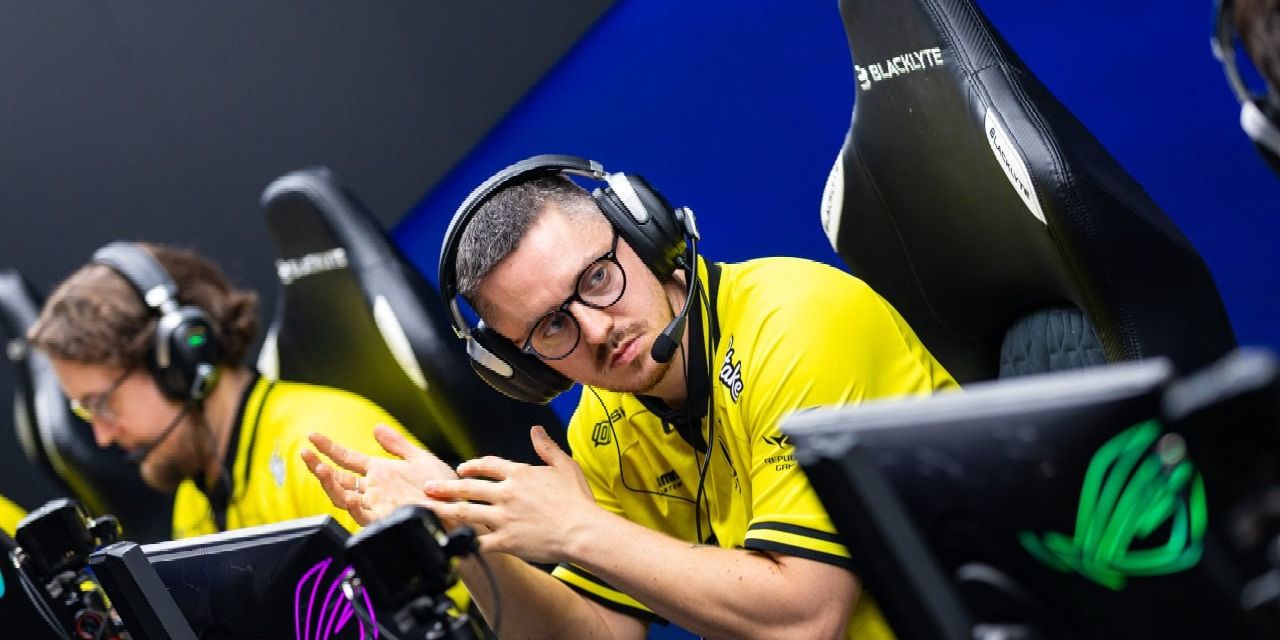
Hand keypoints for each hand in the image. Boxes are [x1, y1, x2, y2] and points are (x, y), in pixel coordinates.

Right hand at [301, 424, 455, 525]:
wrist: (458, 511)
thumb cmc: (442, 488)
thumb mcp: (420, 459)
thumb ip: (397, 445)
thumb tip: (375, 427)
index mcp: (380, 473)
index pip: (347, 458)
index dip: (329, 447)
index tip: (313, 435)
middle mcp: (374, 490)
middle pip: (338, 479)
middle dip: (319, 467)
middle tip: (305, 454)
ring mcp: (377, 505)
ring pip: (344, 498)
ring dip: (330, 485)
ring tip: (321, 469)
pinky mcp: (385, 520)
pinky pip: (364, 516)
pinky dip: (355, 507)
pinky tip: (348, 497)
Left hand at [422, 426, 601, 563]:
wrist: (583, 530)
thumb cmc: (578, 501)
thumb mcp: (565, 466)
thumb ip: (547, 447)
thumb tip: (536, 429)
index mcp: (520, 474)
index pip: (488, 464)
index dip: (472, 465)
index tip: (461, 469)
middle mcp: (507, 493)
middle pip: (468, 486)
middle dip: (445, 486)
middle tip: (427, 486)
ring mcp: (503, 517)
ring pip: (465, 511)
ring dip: (443, 508)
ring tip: (426, 507)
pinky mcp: (505, 540)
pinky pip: (478, 541)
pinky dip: (462, 542)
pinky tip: (449, 542)